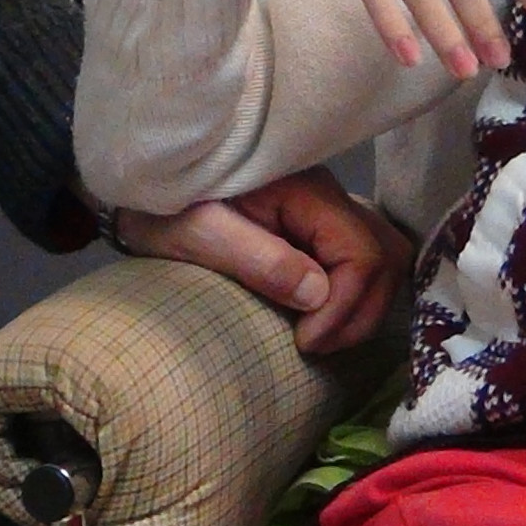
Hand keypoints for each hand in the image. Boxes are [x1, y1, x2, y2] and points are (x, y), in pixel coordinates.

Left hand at [113, 168, 415, 354]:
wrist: (140, 179)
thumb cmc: (161, 205)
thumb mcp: (197, 234)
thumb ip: (258, 260)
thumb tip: (318, 295)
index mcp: (303, 189)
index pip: (361, 252)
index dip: (343, 306)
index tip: (304, 341)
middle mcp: (327, 192)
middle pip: (385, 254)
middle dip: (360, 311)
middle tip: (313, 345)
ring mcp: (326, 205)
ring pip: (383, 254)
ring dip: (364, 303)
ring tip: (320, 336)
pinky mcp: (317, 221)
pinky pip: (362, 254)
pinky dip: (356, 290)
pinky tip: (324, 316)